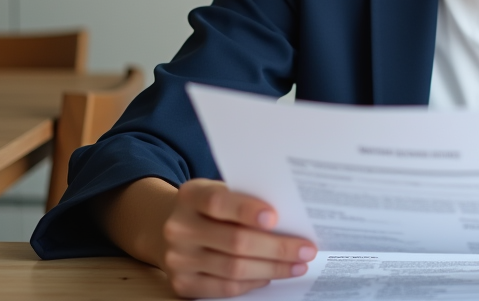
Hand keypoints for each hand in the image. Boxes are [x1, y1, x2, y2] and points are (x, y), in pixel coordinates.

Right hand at [160, 178, 317, 297]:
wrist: (172, 227)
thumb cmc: (212, 208)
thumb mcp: (222, 191)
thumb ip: (247, 198)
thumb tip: (293, 216)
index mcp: (190, 196)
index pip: (217, 202)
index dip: (246, 210)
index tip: (274, 217)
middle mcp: (179, 228)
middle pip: (234, 241)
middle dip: (277, 247)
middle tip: (306, 249)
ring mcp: (178, 259)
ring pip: (234, 268)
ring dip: (272, 268)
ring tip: (297, 264)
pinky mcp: (182, 283)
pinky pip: (225, 288)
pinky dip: (253, 282)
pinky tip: (271, 275)